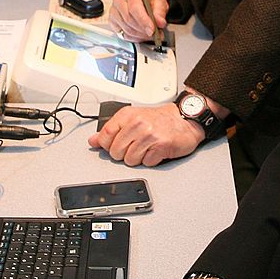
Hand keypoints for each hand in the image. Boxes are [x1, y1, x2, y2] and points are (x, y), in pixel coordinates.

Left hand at [87, 102, 204, 165]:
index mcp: (128, 115)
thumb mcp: (133, 119)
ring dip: (138, 158)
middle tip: (136, 145)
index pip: (105, 135)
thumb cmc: (160, 120)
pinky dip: (151, 160)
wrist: (186, 120)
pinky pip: (146, 163)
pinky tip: (156, 150)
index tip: (115, 144)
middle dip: (124, 153)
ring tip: (147, 147)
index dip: (107, 145)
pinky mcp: (161, 146)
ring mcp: (149, 135)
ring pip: (129, 160)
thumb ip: (112, 130)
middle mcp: (137, 123)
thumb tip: (93, 141)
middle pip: (116, 152)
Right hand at [110, 0, 168, 41]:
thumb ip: (160, 11)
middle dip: (143, 30)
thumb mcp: (159, 0)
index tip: (152, 29)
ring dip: (140, 35)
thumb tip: (160, 22)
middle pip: (129, 20)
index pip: (134, 8)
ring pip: (126, 29)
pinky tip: (142, 35)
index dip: (144, 21)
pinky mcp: (113, 22)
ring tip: (151, 34)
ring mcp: (114, 12)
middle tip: (155, 33)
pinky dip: (135, 38)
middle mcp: (119, 0)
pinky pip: (123, 35)